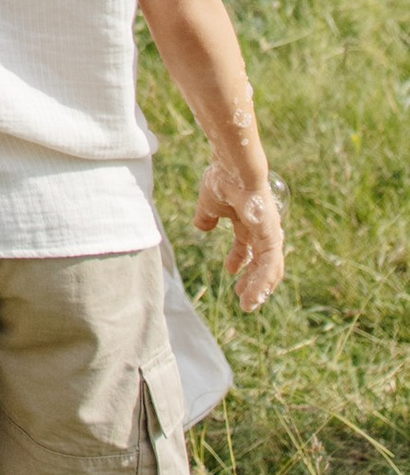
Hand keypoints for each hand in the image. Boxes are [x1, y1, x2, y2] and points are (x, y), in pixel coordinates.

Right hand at [196, 150, 286, 310]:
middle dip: (253, 280)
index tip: (231, 272)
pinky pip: (270, 266)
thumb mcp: (209, 204)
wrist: (234, 169)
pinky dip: (263, 283)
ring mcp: (269, 234)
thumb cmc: (223, 180)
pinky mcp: (272, 238)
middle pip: (262, 262)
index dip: (239, 260)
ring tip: (249, 304)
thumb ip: (206, 217)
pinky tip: (255, 296)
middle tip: (244, 297)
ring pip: (269, 269)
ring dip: (259, 288)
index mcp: (248, 221)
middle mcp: (261, 229)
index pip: (247, 246)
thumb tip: (201, 227)